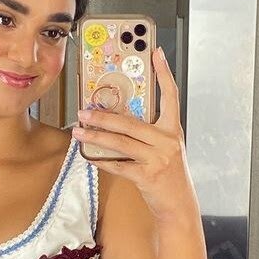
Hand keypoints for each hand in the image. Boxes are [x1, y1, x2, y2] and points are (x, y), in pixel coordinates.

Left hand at [72, 47, 198, 224]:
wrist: (178, 205)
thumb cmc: (169, 175)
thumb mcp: (166, 148)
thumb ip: (149, 132)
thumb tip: (119, 119)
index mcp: (173, 130)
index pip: (171, 95)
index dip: (164, 73)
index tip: (156, 52)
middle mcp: (167, 141)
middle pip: (131, 122)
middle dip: (104, 116)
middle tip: (84, 111)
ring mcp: (158, 159)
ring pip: (121, 143)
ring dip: (96, 137)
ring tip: (79, 131)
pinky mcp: (147, 176)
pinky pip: (118, 166)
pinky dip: (102, 161)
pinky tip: (88, 156)